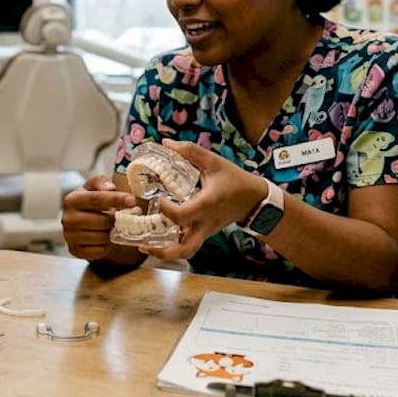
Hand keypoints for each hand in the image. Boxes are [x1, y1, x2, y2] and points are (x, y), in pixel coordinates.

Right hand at [61, 174, 135, 260]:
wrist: (79, 221)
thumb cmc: (90, 201)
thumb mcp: (94, 186)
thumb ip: (101, 182)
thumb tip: (110, 188)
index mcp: (72, 200)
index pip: (96, 199)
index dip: (116, 199)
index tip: (132, 201)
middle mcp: (67, 219)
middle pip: (102, 221)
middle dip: (116, 219)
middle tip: (121, 217)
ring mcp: (70, 236)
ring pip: (102, 237)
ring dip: (111, 233)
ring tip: (110, 226)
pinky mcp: (75, 251)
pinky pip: (99, 251)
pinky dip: (106, 246)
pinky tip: (104, 238)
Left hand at [141, 139, 265, 261]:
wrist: (254, 199)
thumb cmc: (235, 180)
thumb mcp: (214, 162)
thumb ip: (190, 151)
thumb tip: (166, 144)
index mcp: (207, 205)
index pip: (182, 215)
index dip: (166, 209)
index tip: (159, 198)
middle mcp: (205, 223)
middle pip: (185, 249)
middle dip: (162, 251)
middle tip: (142, 244)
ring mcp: (206, 232)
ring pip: (186, 252)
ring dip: (165, 253)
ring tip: (146, 246)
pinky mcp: (205, 233)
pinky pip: (188, 245)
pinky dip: (173, 245)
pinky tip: (159, 237)